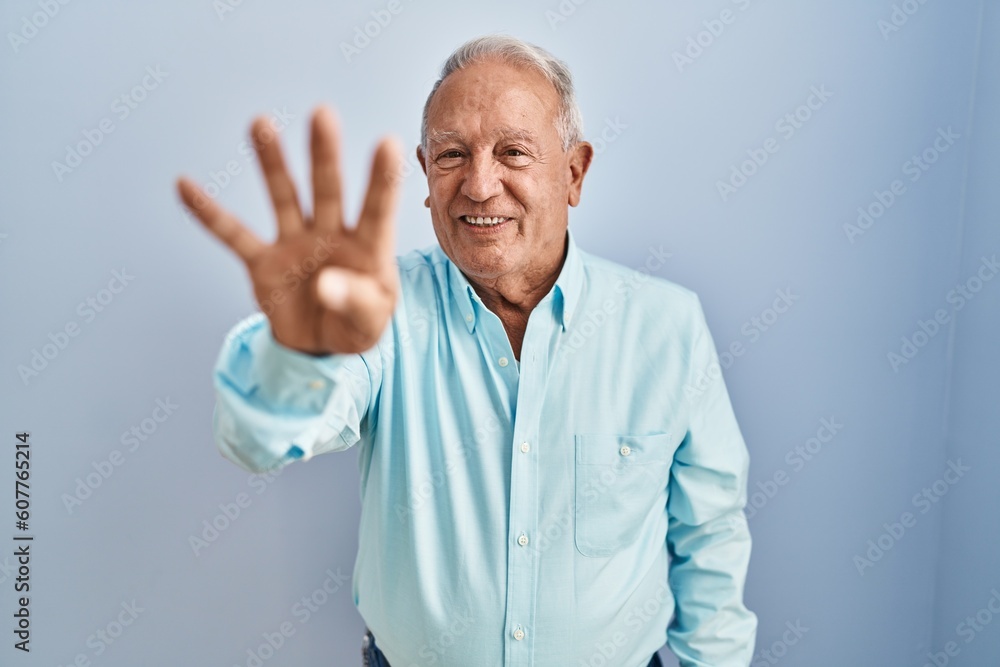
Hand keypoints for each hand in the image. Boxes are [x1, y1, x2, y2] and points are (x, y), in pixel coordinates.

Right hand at [177, 106, 401, 354]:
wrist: (321, 345)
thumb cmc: (357, 325)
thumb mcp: (370, 323)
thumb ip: (355, 302)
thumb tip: (325, 283)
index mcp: (369, 248)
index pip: (378, 211)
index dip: (382, 180)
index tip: (389, 142)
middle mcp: (332, 234)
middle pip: (328, 190)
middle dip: (324, 154)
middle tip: (322, 113)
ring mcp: (296, 244)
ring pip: (284, 197)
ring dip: (272, 163)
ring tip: (261, 124)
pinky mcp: (263, 262)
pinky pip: (233, 235)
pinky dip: (208, 213)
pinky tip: (185, 185)